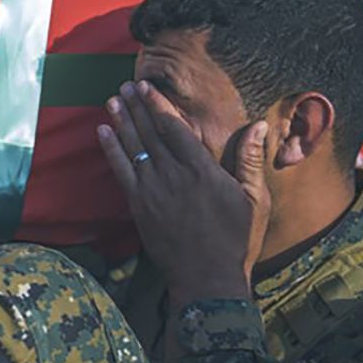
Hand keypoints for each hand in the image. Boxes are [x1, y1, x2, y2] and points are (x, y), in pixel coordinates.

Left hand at [97, 80, 269, 302]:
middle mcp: (174, 177)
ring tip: (112, 100)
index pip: (175, 128)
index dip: (159, 105)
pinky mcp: (138, 206)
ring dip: (121, 121)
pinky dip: (111, 149)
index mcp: (203, 171)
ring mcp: (152, 191)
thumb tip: (259, 125)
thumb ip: (250, 160)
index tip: (147, 86)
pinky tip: (103, 131)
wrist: (206, 277)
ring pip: (133, 147)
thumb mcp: (255, 199)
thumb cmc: (236, 239)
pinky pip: (121, 171)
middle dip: (136, 106)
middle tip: (125, 85)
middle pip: (150, 133)